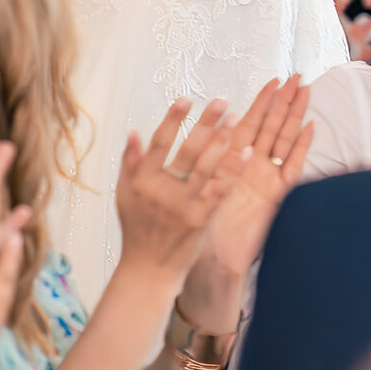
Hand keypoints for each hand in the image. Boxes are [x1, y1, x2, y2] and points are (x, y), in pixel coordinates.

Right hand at [114, 98, 242, 283]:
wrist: (149, 269)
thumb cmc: (137, 230)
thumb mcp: (125, 194)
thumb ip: (130, 162)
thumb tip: (133, 130)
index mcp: (143, 180)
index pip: (159, 143)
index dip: (173, 119)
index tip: (187, 99)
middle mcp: (163, 190)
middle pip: (188, 150)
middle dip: (206, 123)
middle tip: (222, 102)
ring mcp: (185, 205)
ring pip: (207, 167)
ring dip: (223, 141)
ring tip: (237, 119)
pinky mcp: (203, 219)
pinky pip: (221, 189)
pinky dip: (233, 170)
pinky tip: (245, 153)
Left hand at [188, 77, 314, 304]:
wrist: (213, 261)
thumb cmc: (199, 228)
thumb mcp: (190, 188)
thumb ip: (189, 160)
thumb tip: (177, 130)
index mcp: (231, 162)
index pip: (250, 123)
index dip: (261, 102)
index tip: (272, 80)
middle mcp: (252, 168)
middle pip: (272, 127)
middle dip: (284, 102)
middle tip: (297, 76)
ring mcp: (266, 180)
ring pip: (284, 140)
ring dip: (294, 116)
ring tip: (305, 91)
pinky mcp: (276, 196)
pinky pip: (291, 167)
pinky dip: (301, 148)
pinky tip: (310, 127)